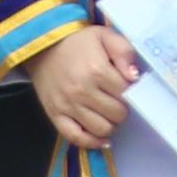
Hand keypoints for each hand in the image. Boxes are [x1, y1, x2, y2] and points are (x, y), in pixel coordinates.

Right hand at [31, 23, 142, 151]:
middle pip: (117, 114)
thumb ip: (124, 51)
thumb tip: (134, 76)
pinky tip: (101, 138)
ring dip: (110, 125)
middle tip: (117, 101)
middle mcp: (81, 90)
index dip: (131, 92)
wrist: (42, 47)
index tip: (125, 87)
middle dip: (122, 108)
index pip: (126, 93)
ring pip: (101, 129)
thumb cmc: (77, 42)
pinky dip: (91, 142)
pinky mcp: (55, 115)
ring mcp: (67, 105)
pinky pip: (76, 137)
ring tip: (108, 115)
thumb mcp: (104, 35)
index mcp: (96, 70)